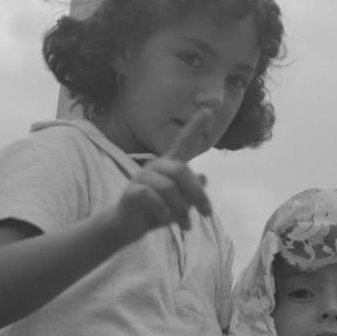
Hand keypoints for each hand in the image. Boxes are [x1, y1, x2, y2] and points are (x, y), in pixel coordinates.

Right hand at [116, 108, 212, 240]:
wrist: (127, 226)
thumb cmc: (155, 212)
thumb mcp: (179, 204)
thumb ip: (191, 192)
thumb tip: (204, 177)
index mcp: (168, 165)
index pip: (183, 142)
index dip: (195, 126)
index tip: (208, 109)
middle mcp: (155, 166)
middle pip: (181, 171)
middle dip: (197, 194)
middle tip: (207, 213)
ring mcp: (142, 176)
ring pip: (169, 188)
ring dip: (182, 210)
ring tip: (185, 225)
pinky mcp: (132, 190)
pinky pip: (153, 197)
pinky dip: (164, 211)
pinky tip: (166, 220)